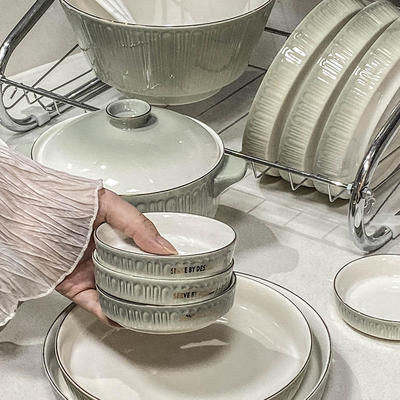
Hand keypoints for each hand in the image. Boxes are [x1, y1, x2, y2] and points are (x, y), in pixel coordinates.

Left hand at [56, 189, 176, 325]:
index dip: (159, 259)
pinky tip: (123, 317)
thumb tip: (163, 246)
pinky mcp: (74, 287)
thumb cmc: (60, 200)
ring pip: (116, 291)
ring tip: (151, 309)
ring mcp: (90, 271)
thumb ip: (137, 224)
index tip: (174, 268)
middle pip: (132, 272)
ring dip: (133, 302)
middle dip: (149, 283)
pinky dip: (109, 313)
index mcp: (115, 232)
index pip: (144, 249)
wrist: (22, 212)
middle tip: (167, 291)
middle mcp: (104, 253)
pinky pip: (95, 304)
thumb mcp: (108, 204)